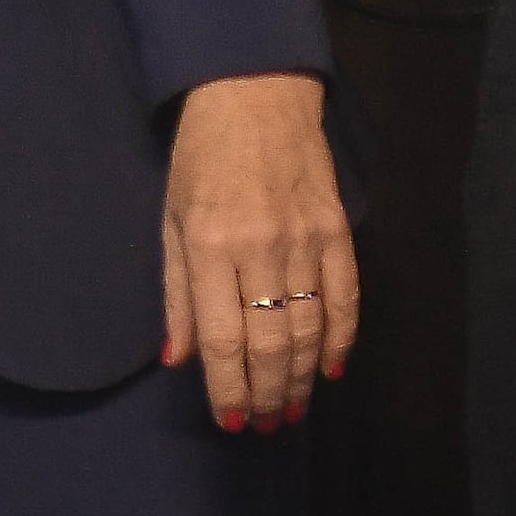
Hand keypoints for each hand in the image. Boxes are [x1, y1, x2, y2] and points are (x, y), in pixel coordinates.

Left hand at [157, 70, 352, 431]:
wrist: (256, 91)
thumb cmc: (199, 156)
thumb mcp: (170, 218)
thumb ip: (176, 292)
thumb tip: (177, 358)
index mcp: (209, 246)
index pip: (221, 338)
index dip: (228, 388)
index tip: (231, 422)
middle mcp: (259, 248)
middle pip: (270, 343)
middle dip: (268, 394)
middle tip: (266, 425)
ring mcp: (304, 239)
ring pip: (309, 329)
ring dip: (303, 378)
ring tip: (293, 409)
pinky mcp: (338, 229)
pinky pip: (345, 297)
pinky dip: (341, 338)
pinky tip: (332, 368)